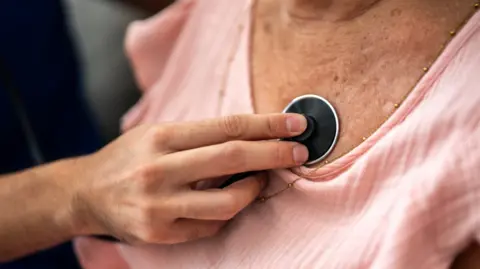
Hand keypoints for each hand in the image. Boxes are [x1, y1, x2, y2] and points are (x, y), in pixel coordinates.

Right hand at [69, 113, 307, 244]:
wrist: (86, 193)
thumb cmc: (128, 157)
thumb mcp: (156, 133)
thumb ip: (199, 135)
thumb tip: (252, 135)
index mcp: (161, 138)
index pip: (226, 127)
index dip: (266, 125)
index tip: (295, 125)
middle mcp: (159, 170)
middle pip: (232, 159)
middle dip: (274, 153)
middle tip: (300, 151)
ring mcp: (160, 206)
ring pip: (228, 202)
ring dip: (255, 189)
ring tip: (262, 179)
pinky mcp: (160, 234)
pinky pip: (211, 225)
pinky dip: (229, 212)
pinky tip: (230, 200)